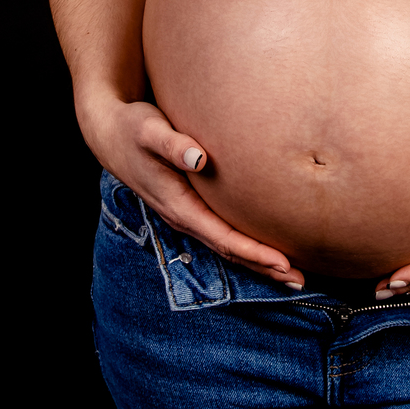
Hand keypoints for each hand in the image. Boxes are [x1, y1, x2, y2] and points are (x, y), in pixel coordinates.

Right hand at [80, 92, 305, 287]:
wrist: (110, 133)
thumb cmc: (133, 128)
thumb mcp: (149, 130)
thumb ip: (172, 144)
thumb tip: (199, 159)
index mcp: (178, 205)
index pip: (222, 237)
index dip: (254, 252)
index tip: (283, 262)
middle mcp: (183, 216)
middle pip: (229, 250)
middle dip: (263, 266)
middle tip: (299, 279)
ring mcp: (186, 214)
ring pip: (226, 245)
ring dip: (257, 261)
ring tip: (290, 273)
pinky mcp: (190, 205)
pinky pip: (221, 233)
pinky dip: (245, 244)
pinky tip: (263, 246)